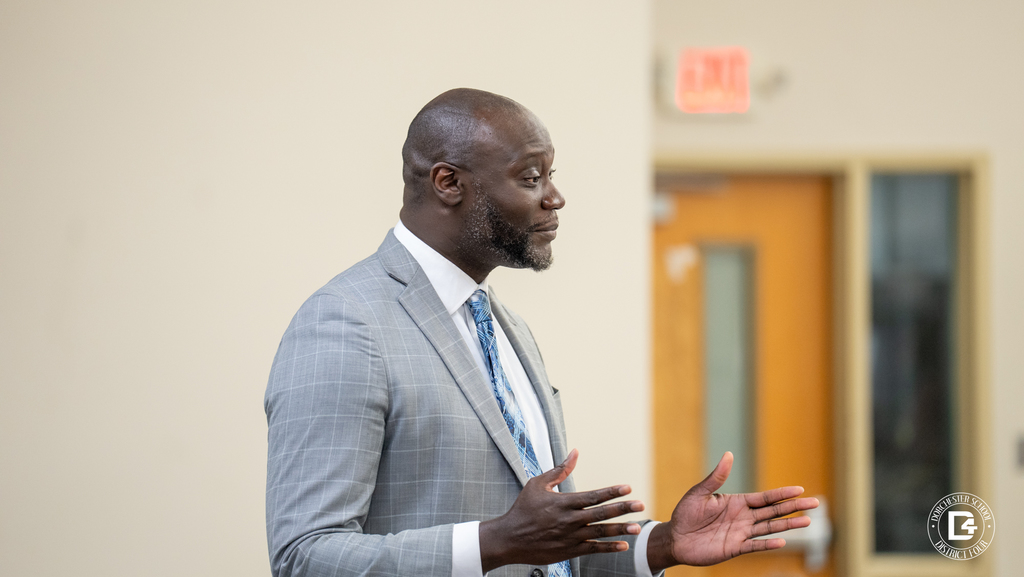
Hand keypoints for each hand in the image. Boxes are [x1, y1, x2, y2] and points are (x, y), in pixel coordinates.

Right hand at [479, 449, 643, 572]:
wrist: (509, 539)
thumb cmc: (523, 509)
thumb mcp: (538, 485)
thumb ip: (560, 470)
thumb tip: (575, 452)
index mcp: (563, 502)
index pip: (593, 496)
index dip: (612, 492)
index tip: (627, 488)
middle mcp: (569, 520)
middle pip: (601, 513)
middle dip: (623, 509)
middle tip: (641, 505)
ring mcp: (570, 537)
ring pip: (600, 532)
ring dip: (620, 529)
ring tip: (637, 527)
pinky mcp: (569, 551)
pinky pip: (593, 550)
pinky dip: (608, 548)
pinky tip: (623, 545)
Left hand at [646, 452, 819, 572]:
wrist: (675, 538)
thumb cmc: (685, 514)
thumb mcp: (699, 493)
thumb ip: (716, 477)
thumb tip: (728, 454)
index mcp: (736, 502)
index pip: (764, 497)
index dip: (782, 493)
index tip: (800, 489)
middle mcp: (743, 517)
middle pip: (773, 511)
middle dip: (794, 507)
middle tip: (815, 503)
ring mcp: (741, 533)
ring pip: (769, 528)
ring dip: (788, 525)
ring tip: (808, 521)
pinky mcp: (734, 548)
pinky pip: (754, 546)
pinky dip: (768, 544)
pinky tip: (782, 541)